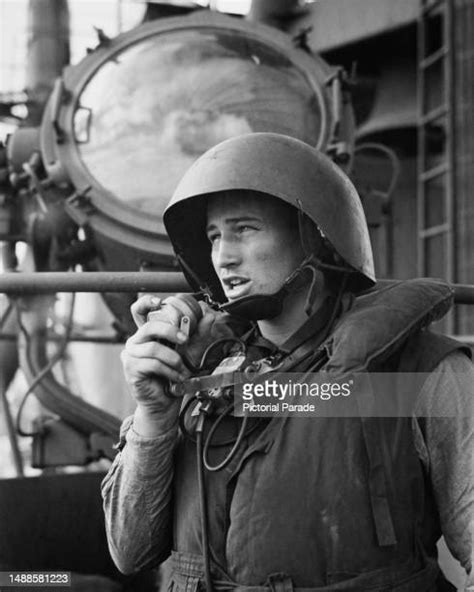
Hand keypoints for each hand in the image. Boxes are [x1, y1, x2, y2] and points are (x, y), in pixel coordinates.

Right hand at [121, 295, 189, 433]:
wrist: (165, 404)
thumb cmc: (173, 377)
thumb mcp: (189, 352)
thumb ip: (196, 333)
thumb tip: (209, 315)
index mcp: (147, 333)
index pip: (139, 311)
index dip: (146, 303)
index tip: (159, 302)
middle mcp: (136, 341)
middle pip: (149, 326)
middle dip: (170, 330)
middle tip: (184, 339)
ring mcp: (131, 355)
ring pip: (153, 347)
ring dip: (173, 358)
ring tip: (181, 369)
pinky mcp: (131, 369)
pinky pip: (152, 364)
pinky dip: (169, 370)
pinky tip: (175, 377)